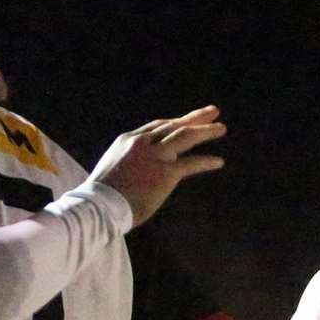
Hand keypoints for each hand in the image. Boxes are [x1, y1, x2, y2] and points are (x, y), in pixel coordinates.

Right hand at [94, 106, 226, 226]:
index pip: (157, 126)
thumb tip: (138, 171)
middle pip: (174, 125)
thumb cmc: (101, 196)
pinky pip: (191, 163)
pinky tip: (218, 161)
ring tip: (221, 128)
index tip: (186, 120)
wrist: (99, 206)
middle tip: (213, 112)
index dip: (175, 122)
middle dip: (195, 118)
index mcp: (128, 140)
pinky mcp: (166, 173)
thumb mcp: (112, 169)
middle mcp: (143, 143)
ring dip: (206, 131)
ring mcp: (155, 156)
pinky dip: (206, 162)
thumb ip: (128, 163)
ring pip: (186, 136)